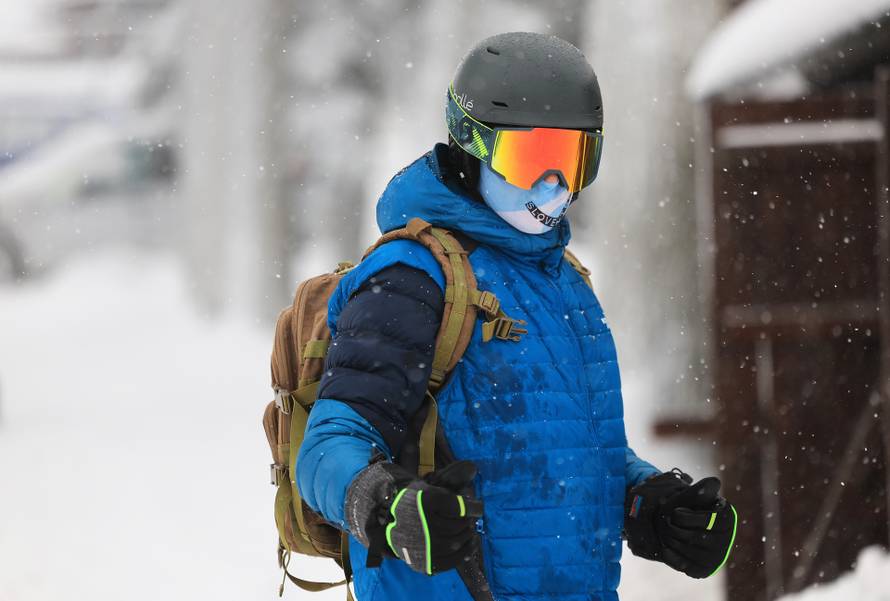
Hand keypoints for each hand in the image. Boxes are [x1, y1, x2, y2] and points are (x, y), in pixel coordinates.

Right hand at [345, 459, 482, 574]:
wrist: (386, 519)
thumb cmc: (414, 500)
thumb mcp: (429, 486)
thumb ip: (450, 482)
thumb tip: (473, 471)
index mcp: (425, 501)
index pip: (458, 507)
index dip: (474, 507)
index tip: (480, 508)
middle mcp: (422, 522)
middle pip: (458, 525)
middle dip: (468, 522)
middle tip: (471, 519)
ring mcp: (421, 544)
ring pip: (455, 542)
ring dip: (467, 536)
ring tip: (470, 531)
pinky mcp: (422, 561)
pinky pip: (449, 560)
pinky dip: (463, 553)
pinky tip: (469, 546)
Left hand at [624, 469, 737, 577]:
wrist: (686, 528)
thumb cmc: (690, 507)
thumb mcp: (694, 495)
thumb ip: (701, 489)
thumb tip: (714, 483)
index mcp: (727, 517)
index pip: (707, 520)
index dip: (685, 517)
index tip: (675, 513)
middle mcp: (727, 539)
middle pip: (695, 537)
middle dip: (675, 529)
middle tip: (665, 522)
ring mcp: (717, 557)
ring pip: (689, 551)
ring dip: (671, 540)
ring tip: (665, 532)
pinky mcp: (704, 570)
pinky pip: (684, 565)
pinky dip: (671, 555)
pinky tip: (666, 547)